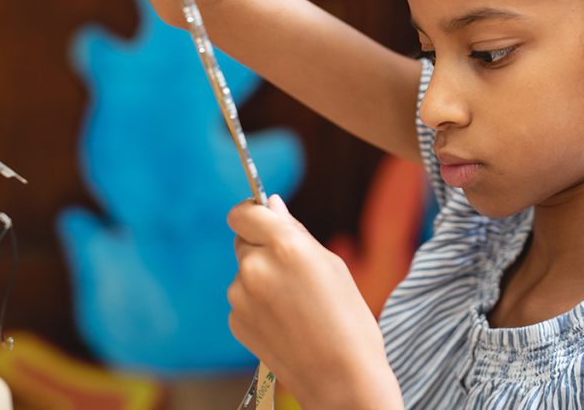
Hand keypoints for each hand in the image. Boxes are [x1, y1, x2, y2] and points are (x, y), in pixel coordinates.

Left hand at [227, 195, 403, 408]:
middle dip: (262, 247)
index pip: (244, 212)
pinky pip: (243, 299)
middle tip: (294, 271)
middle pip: (243, 240)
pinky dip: (258, 304)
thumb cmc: (347, 318)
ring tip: (295, 303)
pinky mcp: (235, 322)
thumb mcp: (331, 264)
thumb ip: (294, 231)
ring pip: (244, 272)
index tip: (260, 217)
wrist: (341, 379)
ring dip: (261, 278)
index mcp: (284, 246)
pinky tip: (284, 322)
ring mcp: (240, 297)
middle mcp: (255, 267)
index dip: (251, 213)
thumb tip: (271, 204)